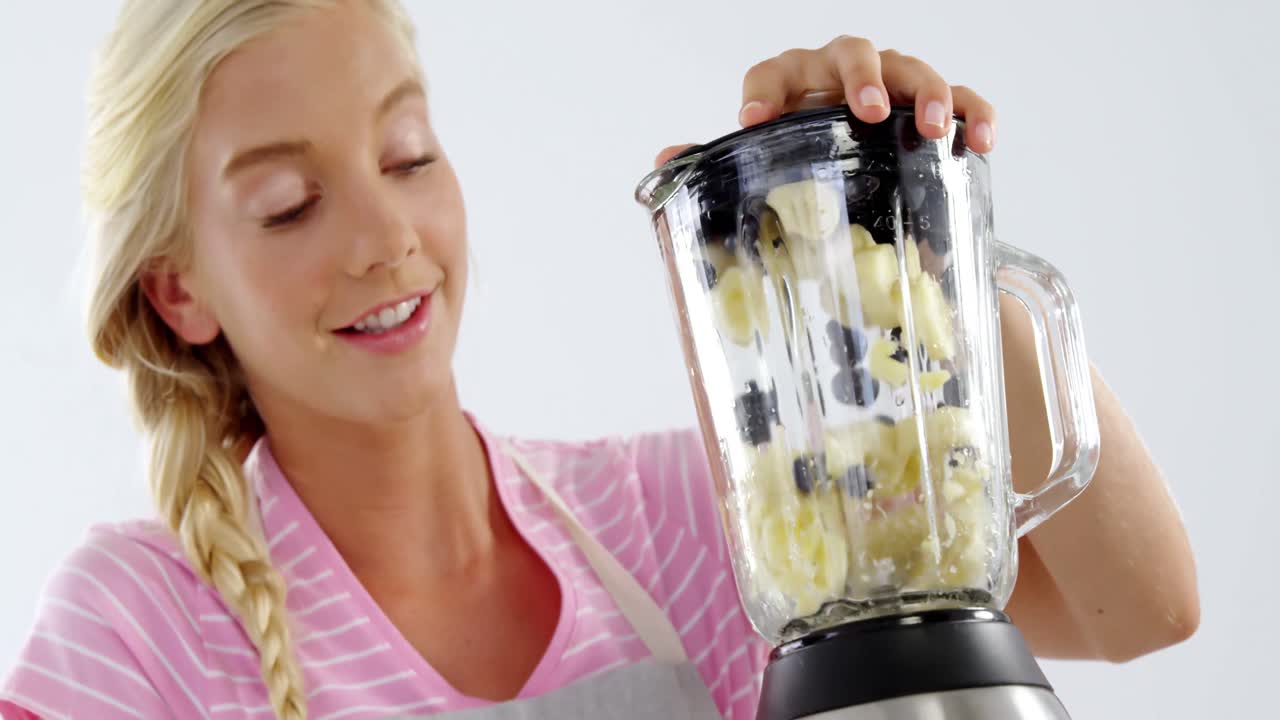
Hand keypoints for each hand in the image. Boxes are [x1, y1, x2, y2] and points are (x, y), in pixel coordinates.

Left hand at [654, 36, 996, 167]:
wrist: (854, 199)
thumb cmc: (801, 180)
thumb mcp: (759, 178)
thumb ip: (714, 168)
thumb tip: (663, 161)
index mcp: (792, 91)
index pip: (772, 72)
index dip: (763, 88)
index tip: (754, 117)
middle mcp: (841, 79)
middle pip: (851, 52)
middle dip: (860, 76)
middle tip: (865, 110)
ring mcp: (891, 89)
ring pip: (910, 67)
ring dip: (923, 91)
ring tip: (928, 127)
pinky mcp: (931, 111)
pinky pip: (963, 97)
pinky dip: (974, 112)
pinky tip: (979, 141)